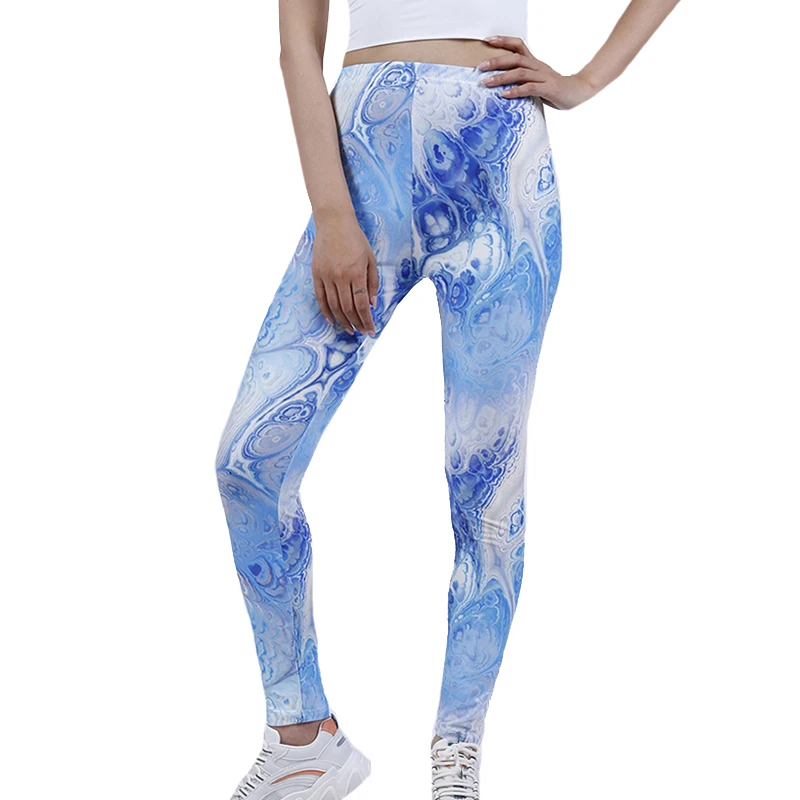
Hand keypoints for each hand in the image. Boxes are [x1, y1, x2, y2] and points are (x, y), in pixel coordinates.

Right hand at [312, 212, 377, 336]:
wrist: (333, 222)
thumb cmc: (355, 239)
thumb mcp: (370, 258)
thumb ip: (372, 282)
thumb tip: (372, 304)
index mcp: (356, 273)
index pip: (361, 304)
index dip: (366, 320)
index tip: (371, 330)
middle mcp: (340, 277)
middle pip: (348, 308)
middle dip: (356, 323)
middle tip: (361, 332)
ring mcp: (326, 276)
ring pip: (334, 306)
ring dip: (342, 321)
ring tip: (349, 330)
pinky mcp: (316, 274)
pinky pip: (320, 298)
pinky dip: (326, 312)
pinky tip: (332, 321)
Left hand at [478, 35, 598, 109]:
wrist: (579, 91)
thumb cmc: (555, 88)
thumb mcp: (537, 80)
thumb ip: (523, 80)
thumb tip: (503, 85)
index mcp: (534, 63)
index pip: (518, 46)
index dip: (503, 41)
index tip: (487, 40)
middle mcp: (537, 66)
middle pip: (515, 58)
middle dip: (496, 61)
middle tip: (479, 67)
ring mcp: (543, 76)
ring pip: (520, 72)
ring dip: (501, 77)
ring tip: (486, 82)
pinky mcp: (548, 88)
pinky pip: (530, 88)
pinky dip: (516, 91)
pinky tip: (504, 95)